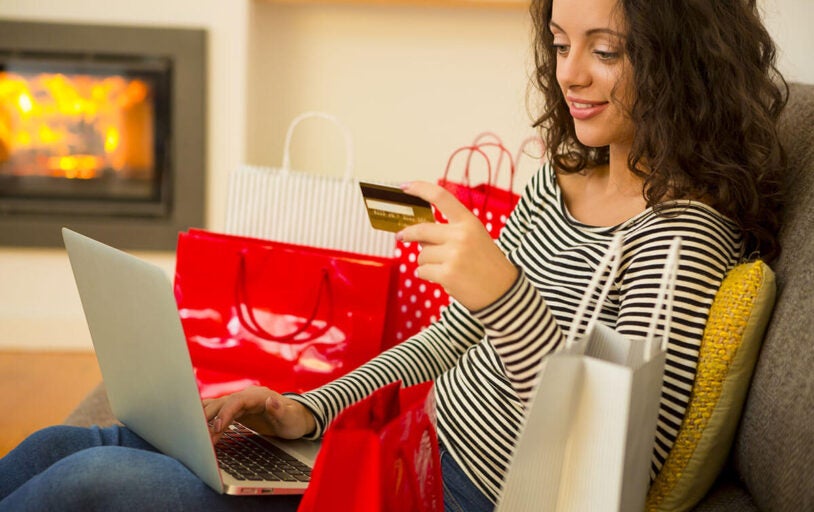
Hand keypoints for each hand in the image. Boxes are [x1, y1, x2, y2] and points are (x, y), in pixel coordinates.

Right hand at [203, 386, 315, 443]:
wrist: (296, 418)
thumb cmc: (294, 419)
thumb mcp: (291, 418)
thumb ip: (281, 410)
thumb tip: (272, 400)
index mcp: (258, 396)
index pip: (236, 401)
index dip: (225, 413)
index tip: (218, 427)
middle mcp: (247, 397)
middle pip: (223, 403)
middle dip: (209, 417)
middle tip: (199, 435)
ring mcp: (241, 403)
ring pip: (218, 407)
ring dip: (206, 419)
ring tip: (196, 434)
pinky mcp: (237, 411)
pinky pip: (220, 413)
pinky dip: (210, 421)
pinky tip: (200, 429)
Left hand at [397, 181, 517, 310]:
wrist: (503, 292)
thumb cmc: (486, 264)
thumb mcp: (475, 238)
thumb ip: (450, 232)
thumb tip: (417, 234)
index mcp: (469, 222)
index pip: (441, 197)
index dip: (419, 189)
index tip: (404, 187)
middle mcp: (461, 235)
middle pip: (421, 230)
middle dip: (407, 234)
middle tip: (401, 236)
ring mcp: (454, 255)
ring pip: (421, 254)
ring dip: (426, 262)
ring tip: (445, 268)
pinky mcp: (447, 274)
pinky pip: (422, 271)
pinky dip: (427, 275)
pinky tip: (443, 278)